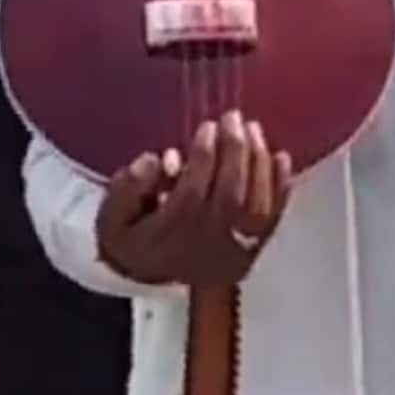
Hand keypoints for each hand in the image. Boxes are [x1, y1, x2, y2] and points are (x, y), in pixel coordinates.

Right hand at [95, 111, 292, 287]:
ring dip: (258, 161)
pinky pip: (273, 218)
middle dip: (234, 150)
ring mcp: (233, 248)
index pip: (193, 190)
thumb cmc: (135, 236)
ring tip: (253, 129)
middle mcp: (206, 242)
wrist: (154, 277)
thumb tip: (155, 160)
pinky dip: (281, 186)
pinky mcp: (253, 248)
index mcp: (170, 233)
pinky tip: (282, 157)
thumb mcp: (112, 217)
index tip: (208, 126)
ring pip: (254, 202)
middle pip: (229, 192)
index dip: (204, 156)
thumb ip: (126, 189)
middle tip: (233, 118)